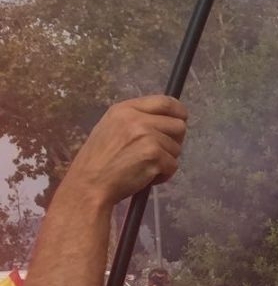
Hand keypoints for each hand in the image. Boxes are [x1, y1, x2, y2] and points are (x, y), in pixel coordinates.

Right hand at [61, 96, 188, 207]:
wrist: (89, 183)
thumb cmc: (100, 160)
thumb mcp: (112, 128)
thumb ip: (138, 120)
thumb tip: (167, 121)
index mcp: (125, 109)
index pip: (165, 102)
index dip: (179, 112)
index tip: (181, 120)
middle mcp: (137, 118)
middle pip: (178, 125)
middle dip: (174, 141)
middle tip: (159, 152)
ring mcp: (147, 135)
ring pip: (177, 148)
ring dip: (166, 160)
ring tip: (145, 166)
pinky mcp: (153, 154)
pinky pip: (173, 165)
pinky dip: (164, 175)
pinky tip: (145, 176)